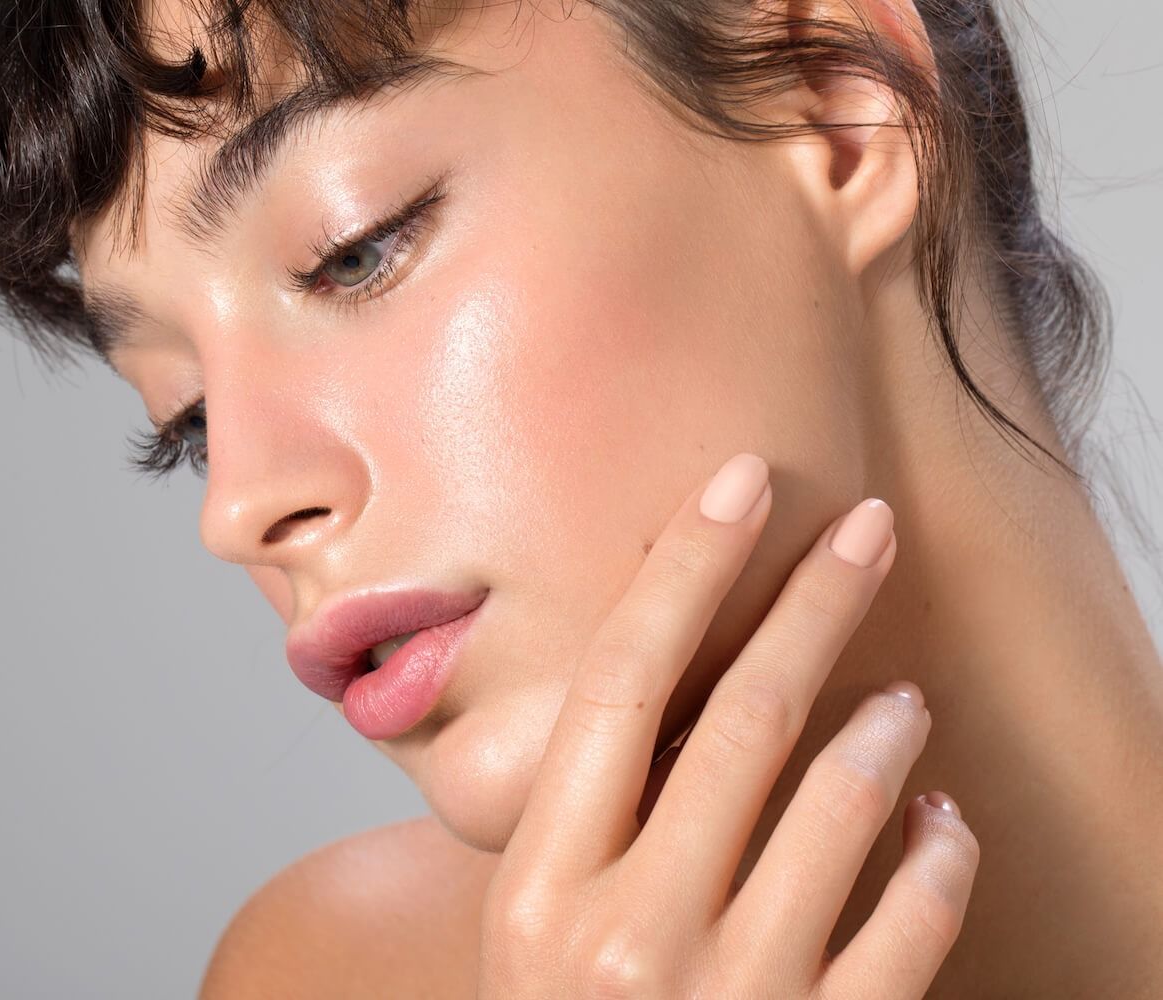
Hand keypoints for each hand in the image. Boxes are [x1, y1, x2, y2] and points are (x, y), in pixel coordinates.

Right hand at [476, 452, 978, 997]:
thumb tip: (671, 684)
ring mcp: (731, 997)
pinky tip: (943, 821)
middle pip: (746, 719)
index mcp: (542, 884)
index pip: (622, 682)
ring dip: (887, 728)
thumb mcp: (531, 926)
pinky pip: (910, 929)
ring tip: (903, 692)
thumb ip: (588, 817)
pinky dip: (940, 858)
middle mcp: (630, 933)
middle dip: (816, 603)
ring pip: (840, 810)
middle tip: (869, 528)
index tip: (742, 484)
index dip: (686, 568)